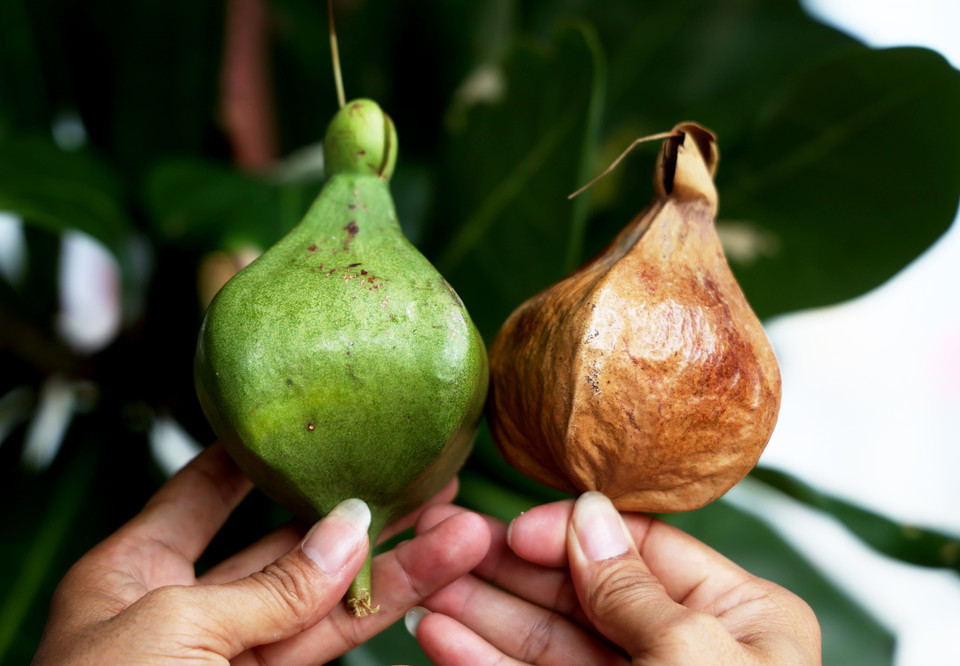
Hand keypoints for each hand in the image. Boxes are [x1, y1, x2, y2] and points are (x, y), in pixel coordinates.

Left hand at [31, 442, 490, 664]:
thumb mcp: (172, 630)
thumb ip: (270, 587)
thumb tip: (350, 531)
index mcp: (133, 571)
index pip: (207, 489)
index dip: (264, 455)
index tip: (321, 420)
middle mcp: (186, 606)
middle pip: (284, 544)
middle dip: (356, 512)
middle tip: (421, 478)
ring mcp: (231, 654)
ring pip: (321, 600)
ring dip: (391, 566)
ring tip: (454, 528)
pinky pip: (327, 645)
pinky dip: (375, 618)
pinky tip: (422, 586)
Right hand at [409, 492, 820, 664]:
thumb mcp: (691, 657)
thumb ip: (631, 587)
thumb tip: (587, 514)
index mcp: (738, 618)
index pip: (639, 548)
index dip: (570, 533)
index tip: (513, 532)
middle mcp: (682, 650)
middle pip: (581, 590)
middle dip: (509, 568)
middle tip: (445, 539)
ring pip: (545, 640)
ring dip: (483, 614)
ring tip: (425, 586)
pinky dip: (483, 662)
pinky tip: (440, 638)